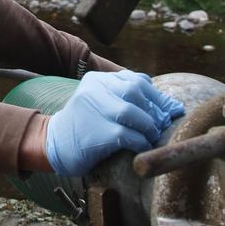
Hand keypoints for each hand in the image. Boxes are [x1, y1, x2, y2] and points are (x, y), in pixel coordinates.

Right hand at [43, 71, 184, 177]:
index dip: (157, 95)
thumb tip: (169, 105)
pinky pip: (128, 135)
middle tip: (162, 125)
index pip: (135, 79)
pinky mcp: (96, 133)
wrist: (53, 144)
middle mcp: (93, 90)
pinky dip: (141, 141)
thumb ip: (126, 98)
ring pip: (133, 112)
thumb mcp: (100, 103)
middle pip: (135, 91)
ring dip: (149, 126)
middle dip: (155, 109)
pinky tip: (142, 146)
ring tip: (152, 136)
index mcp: (96, 80)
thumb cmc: (85, 126)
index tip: (171, 109)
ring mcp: (93, 110)